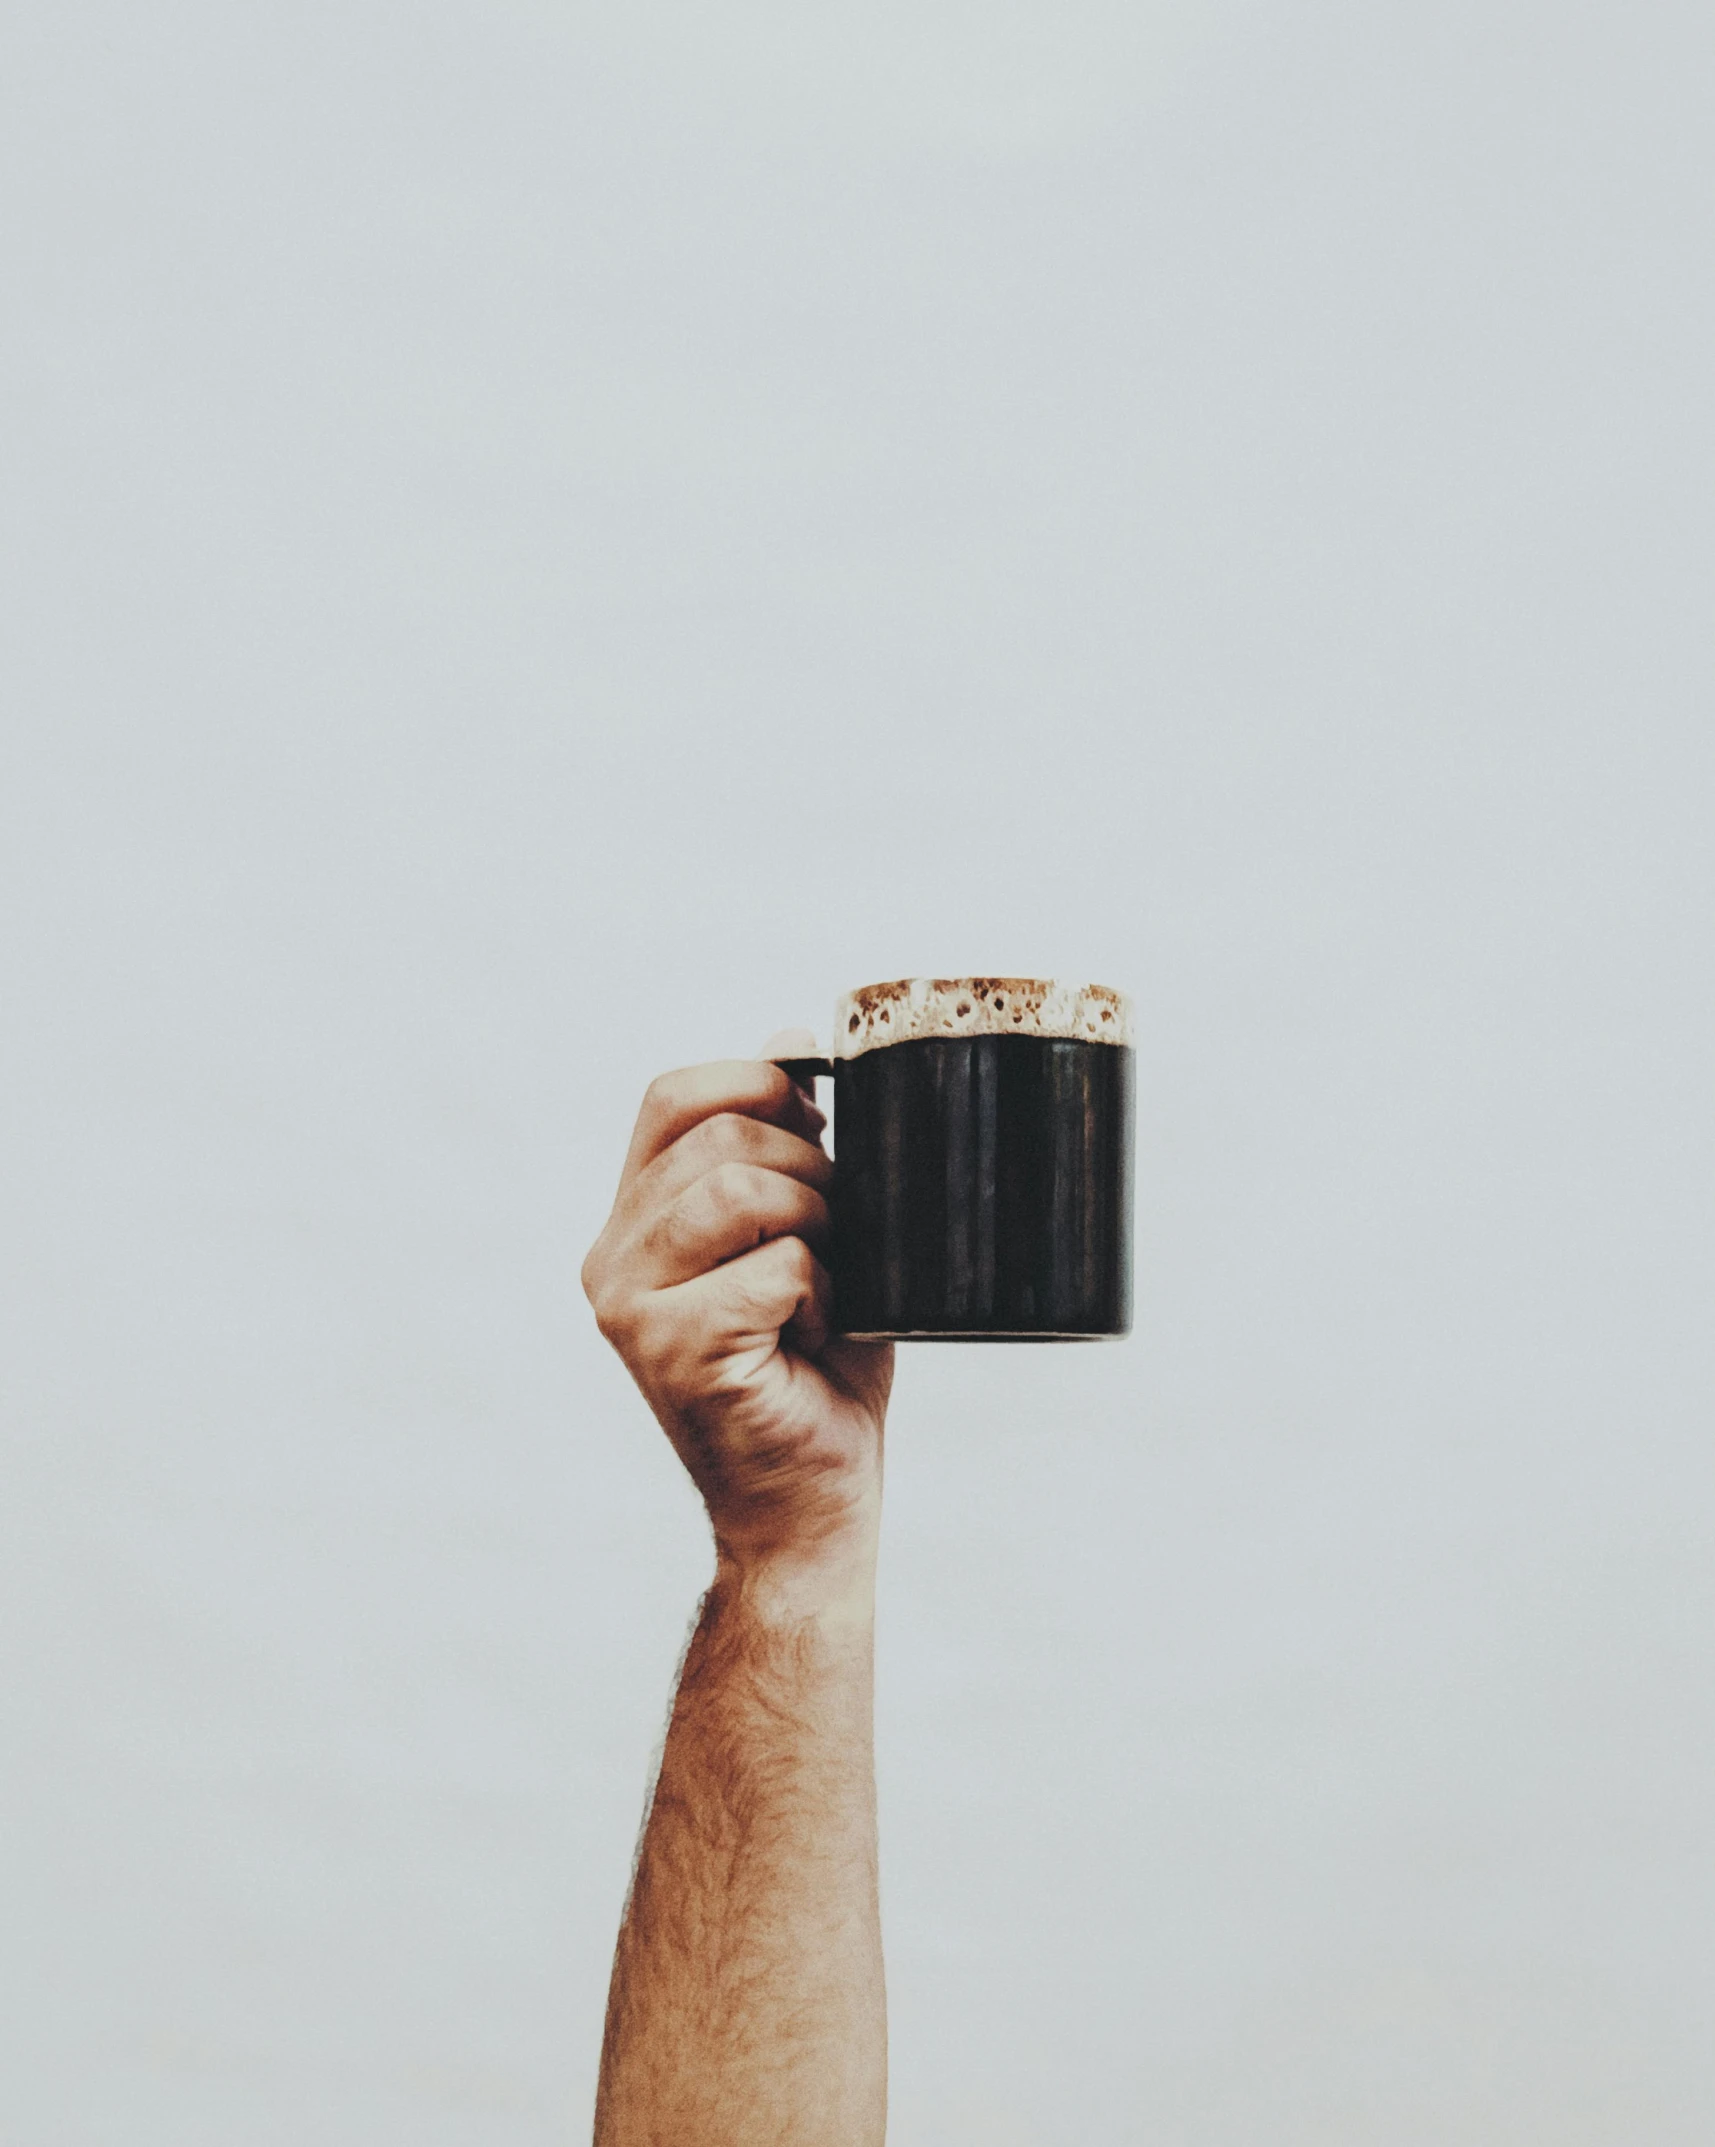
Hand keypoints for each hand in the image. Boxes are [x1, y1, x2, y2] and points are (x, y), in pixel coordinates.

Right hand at [582, 1035, 893, 1614]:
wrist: (813, 1507)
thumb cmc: (818, 1372)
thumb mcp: (809, 1236)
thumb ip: (788, 1146)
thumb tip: (792, 1038)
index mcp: (633, 1222)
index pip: (671, 1095)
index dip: (756, 1084)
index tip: (820, 1129)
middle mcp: (612, 1258)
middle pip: (721, 1133)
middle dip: (812, 1166)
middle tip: (839, 1236)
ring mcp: (631, 1306)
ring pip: (744, 1188)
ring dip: (819, 1224)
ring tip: (827, 1284)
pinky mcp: (672, 1351)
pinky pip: (777, 1265)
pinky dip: (824, 1291)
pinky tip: (816, 1335)